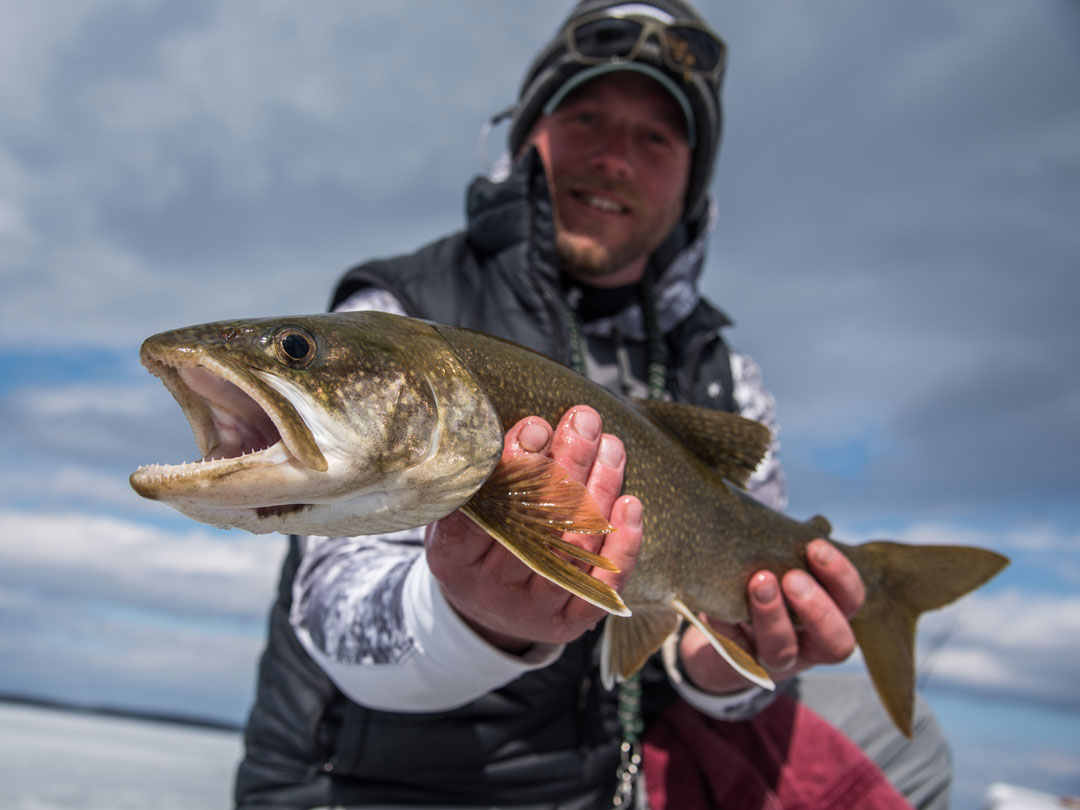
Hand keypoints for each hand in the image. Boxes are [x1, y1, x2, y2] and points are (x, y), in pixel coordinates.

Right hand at [425, 406, 643, 653]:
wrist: (483, 615)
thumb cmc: (472, 546)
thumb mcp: (456, 515)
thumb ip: (479, 482)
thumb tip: (527, 429)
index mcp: (453, 560)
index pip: (483, 511)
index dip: (511, 469)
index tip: (535, 427)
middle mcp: (491, 588)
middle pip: (536, 525)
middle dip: (566, 465)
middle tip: (584, 422)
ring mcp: (533, 609)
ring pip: (573, 548)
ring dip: (599, 491)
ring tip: (610, 446)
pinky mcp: (568, 623)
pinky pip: (601, 586)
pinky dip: (621, 546)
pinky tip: (630, 505)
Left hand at [678, 539, 865, 692]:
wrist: (725, 636)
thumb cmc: (763, 591)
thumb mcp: (781, 570)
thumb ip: (792, 552)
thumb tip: (814, 522)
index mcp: (830, 616)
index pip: (851, 601)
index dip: (840, 576)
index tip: (815, 546)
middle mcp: (810, 645)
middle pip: (836, 642)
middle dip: (817, 608)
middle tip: (793, 577)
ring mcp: (776, 661)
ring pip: (782, 650)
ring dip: (772, 615)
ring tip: (758, 583)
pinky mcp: (741, 666)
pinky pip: (735, 649)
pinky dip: (725, 621)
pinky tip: (714, 603)